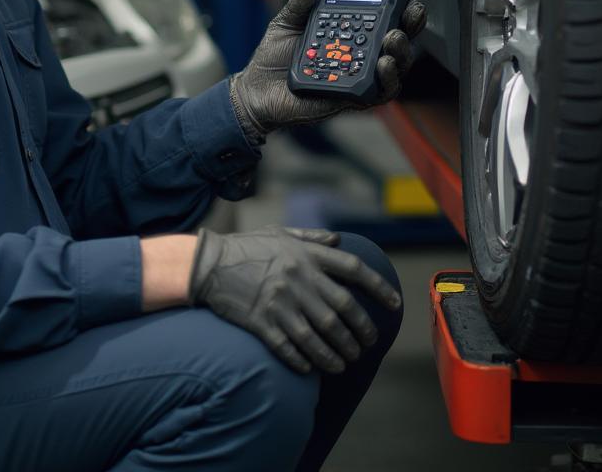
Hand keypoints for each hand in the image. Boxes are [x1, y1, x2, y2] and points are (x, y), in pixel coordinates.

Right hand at [189, 226, 402, 374]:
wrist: (207, 263)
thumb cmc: (245, 247)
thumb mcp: (278, 233)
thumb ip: (310, 238)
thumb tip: (338, 241)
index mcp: (305, 255)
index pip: (352, 269)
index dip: (378, 287)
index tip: (394, 303)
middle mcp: (297, 278)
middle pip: (343, 309)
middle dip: (361, 330)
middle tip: (368, 344)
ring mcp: (280, 302)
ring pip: (321, 335)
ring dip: (337, 353)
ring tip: (345, 363)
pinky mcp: (262, 323)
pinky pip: (290, 349)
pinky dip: (304, 361)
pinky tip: (312, 369)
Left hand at [229, 0, 425, 137]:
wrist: (256, 90)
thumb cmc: (274, 58)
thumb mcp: (284, 23)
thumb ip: (299, 4)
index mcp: (348, 34)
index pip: (381, 18)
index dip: (399, 6)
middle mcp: (359, 56)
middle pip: (396, 42)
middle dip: (409, 26)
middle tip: (409, 12)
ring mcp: (357, 77)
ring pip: (394, 68)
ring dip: (400, 53)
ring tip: (393, 38)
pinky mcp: (351, 98)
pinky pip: (377, 93)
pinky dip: (384, 80)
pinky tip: (380, 65)